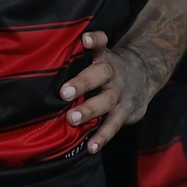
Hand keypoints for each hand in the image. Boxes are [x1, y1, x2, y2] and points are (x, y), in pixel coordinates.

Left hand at [58, 31, 165, 154]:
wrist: (145, 78)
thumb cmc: (108, 69)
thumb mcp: (101, 57)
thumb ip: (79, 58)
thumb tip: (41, 61)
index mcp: (104, 58)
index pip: (101, 44)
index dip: (95, 40)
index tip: (85, 38)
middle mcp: (112, 74)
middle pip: (100, 75)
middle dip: (82, 83)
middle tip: (64, 92)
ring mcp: (119, 94)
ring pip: (105, 102)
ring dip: (89, 111)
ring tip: (72, 119)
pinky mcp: (125, 113)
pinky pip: (113, 126)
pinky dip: (102, 137)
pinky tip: (91, 147)